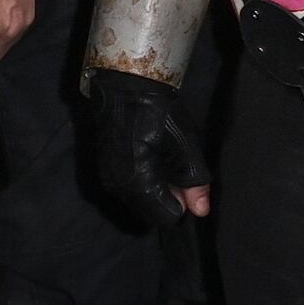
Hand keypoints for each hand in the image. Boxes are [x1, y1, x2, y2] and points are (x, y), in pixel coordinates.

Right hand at [77, 67, 214, 232]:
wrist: (126, 87)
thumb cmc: (161, 115)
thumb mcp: (187, 148)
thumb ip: (194, 183)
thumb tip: (201, 211)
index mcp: (138, 185)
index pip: (166, 217)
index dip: (182, 203)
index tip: (187, 182)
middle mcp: (117, 187)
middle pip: (149, 213)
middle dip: (167, 199)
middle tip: (176, 170)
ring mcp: (107, 177)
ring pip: (138, 201)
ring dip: (154, 191)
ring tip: (162, 162)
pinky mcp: (103, 167)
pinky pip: (126, 188)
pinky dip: (141, 182)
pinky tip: (147, 157)